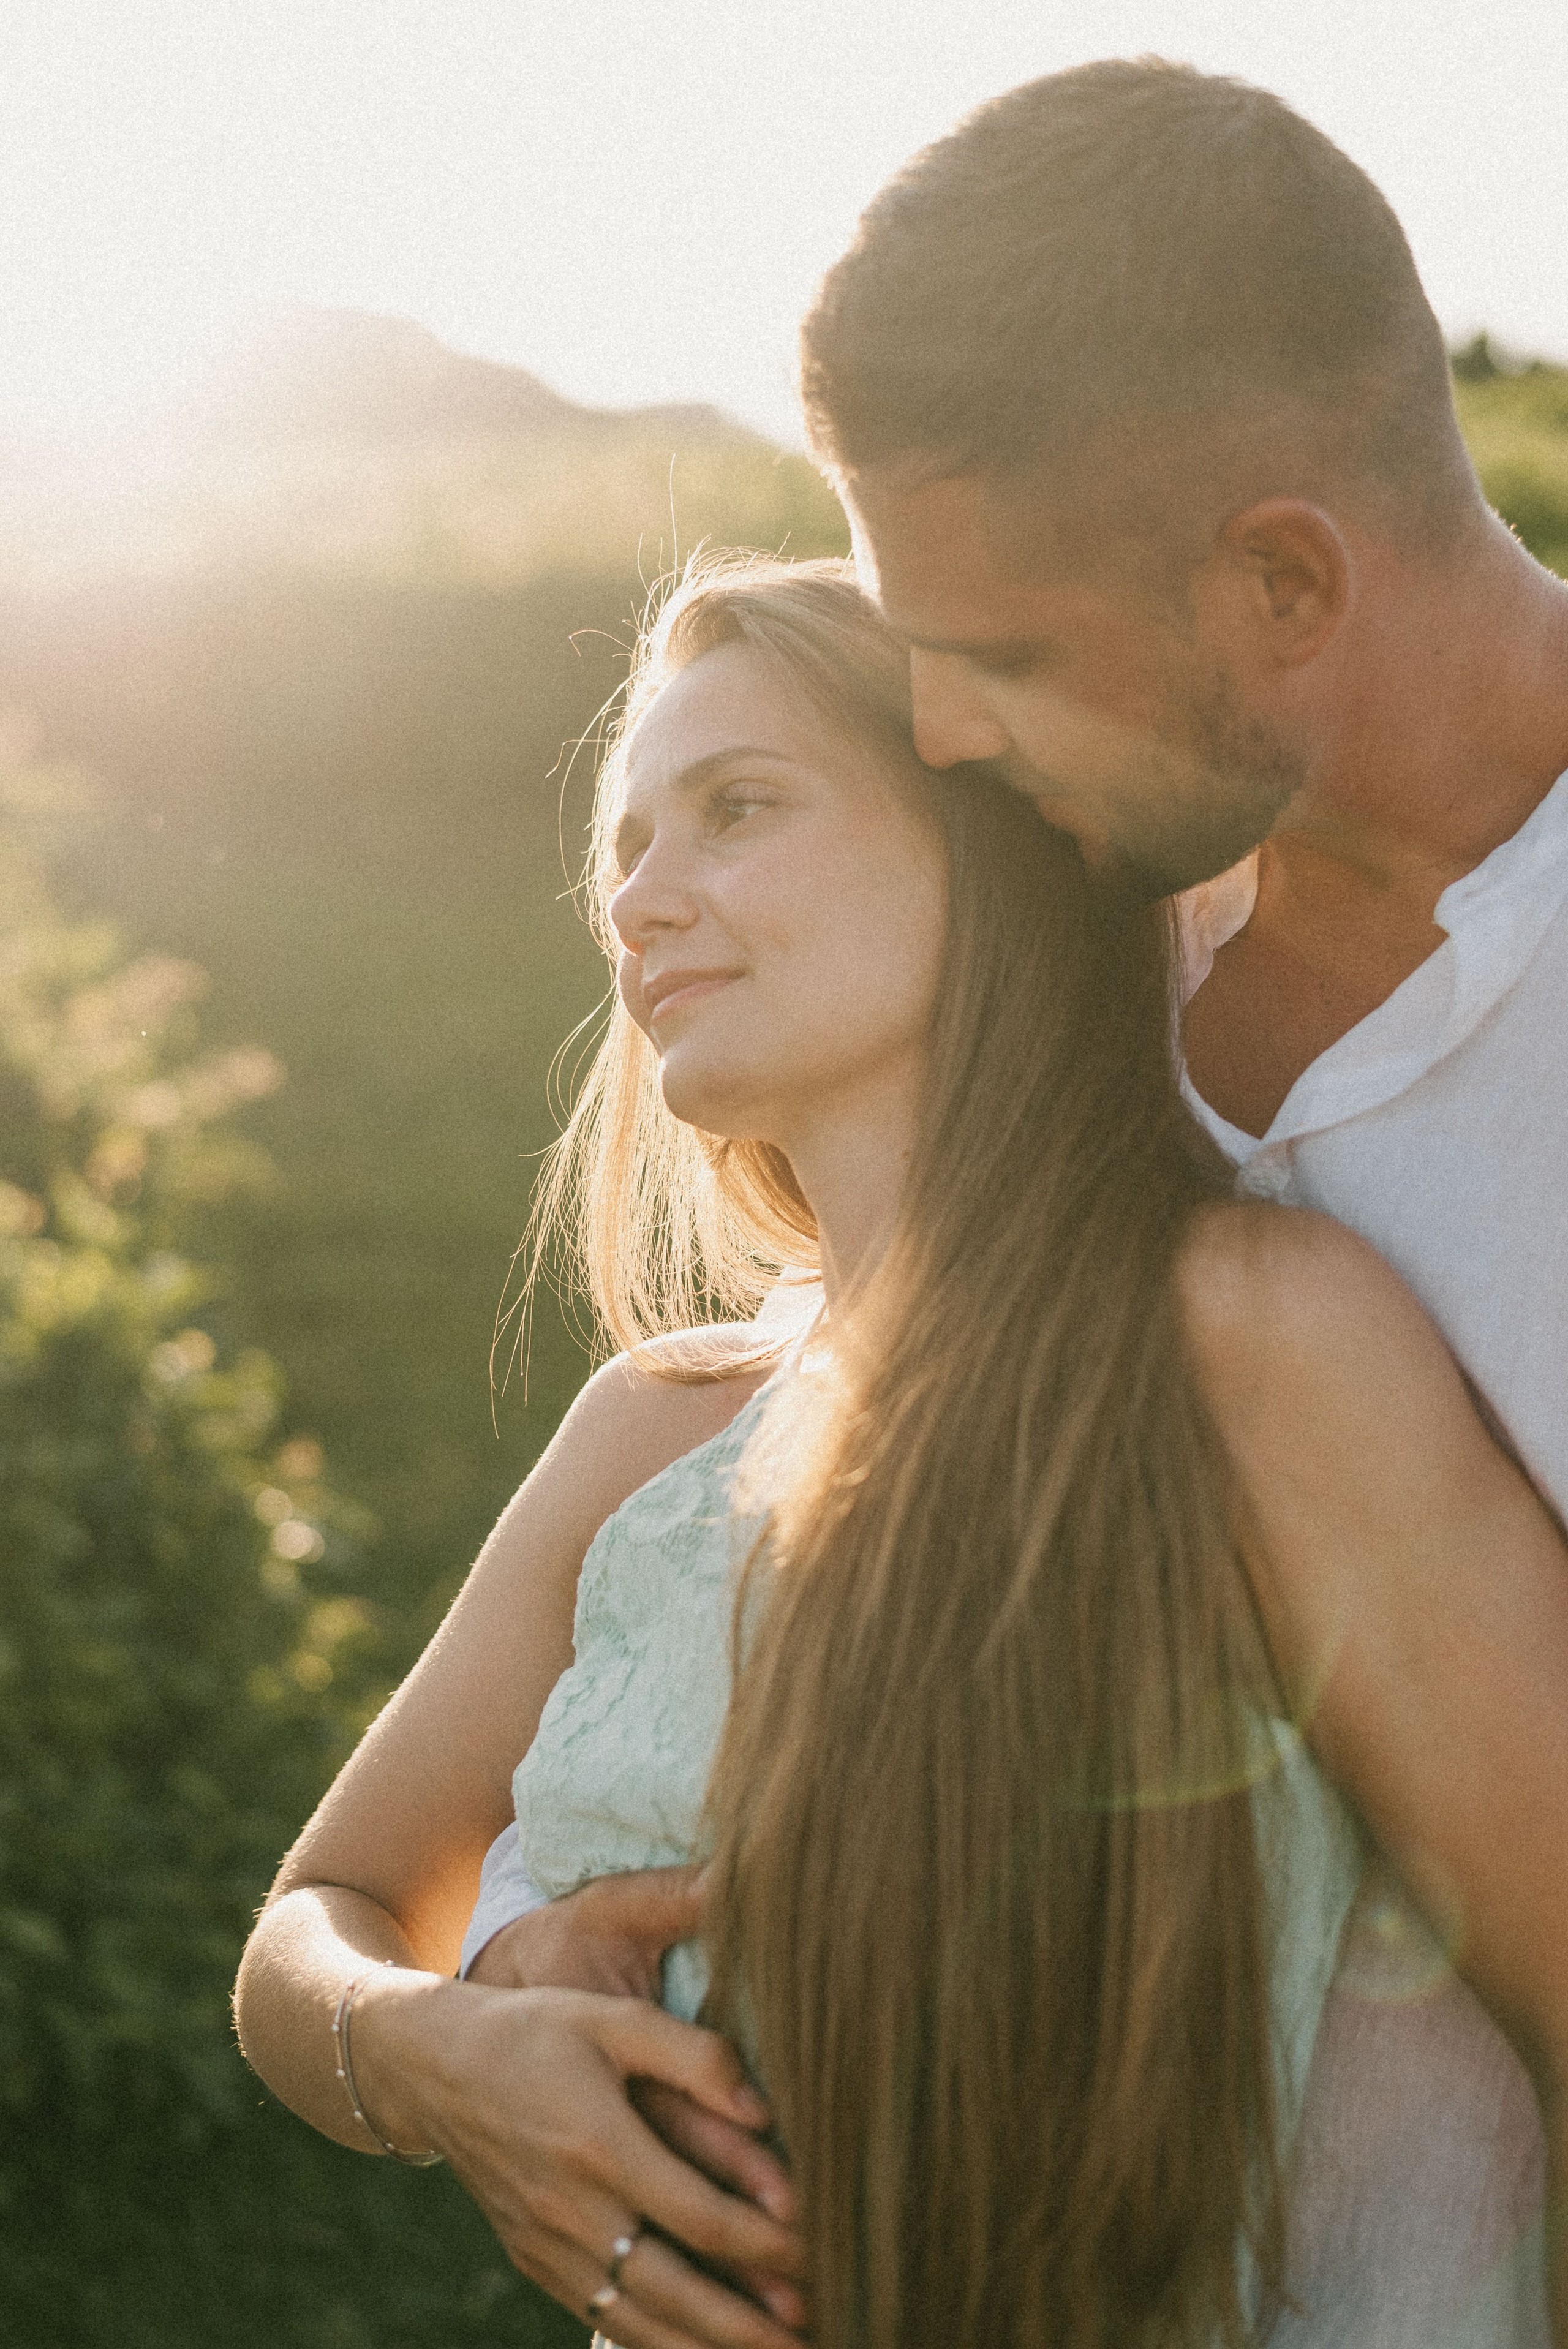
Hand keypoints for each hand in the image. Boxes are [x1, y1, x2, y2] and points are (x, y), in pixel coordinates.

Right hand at [469, 1868, 804, 2330]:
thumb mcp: (613, 2020)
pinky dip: (653, 2344)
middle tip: (813, 2334)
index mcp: (600, 2145)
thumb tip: (762, 2108)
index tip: (819, 2250)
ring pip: (639, 2320)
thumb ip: (694, 2056)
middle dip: (748, 2323)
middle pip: (676, 2289)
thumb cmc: (535, 2031)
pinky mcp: (535, 2262)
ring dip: (708, 2348)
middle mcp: (573, 2210)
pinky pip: (603, 2318)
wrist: (434, 2069)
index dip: (764, 2241)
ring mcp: (549, 2246)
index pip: (700, 2216)